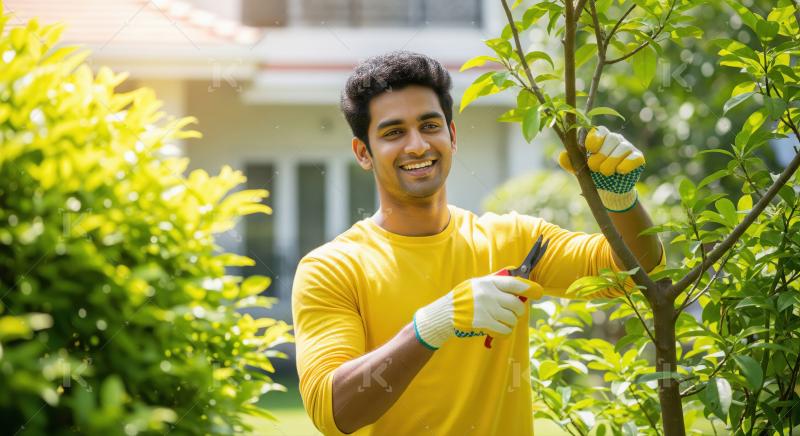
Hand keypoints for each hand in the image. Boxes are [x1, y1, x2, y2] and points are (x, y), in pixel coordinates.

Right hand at [412, 274, 542, 349]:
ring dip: (510, 323)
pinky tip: (497, 331)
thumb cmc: (463, 298)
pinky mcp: (482, 323)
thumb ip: (495, 282)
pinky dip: (504, 333)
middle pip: (517, 305)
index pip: (515, 284)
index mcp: (489, 282)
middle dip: (518, 312)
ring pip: (512, 319)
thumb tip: (517, 278)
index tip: (539, 292)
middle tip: (511, 313)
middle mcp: (489, 294)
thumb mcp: (477, 284)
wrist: (444, 313)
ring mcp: (486, 309)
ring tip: (500, 322)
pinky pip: (504, 330)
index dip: (530, 288)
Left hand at [558, 126, 644, 211]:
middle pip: (611, 138)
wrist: (608, 190)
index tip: (590, 150)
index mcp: (600, 138)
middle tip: (595, 167)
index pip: (599, 130)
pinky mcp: (638, 157)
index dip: (594, 138)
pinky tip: (620, 171)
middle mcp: (615, 139)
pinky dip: (626, 164)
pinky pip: (634, 157)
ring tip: (605, 172)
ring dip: (612, 161)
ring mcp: (628, 147)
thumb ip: (571, 162)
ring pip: (622, 147)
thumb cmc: (593, 175)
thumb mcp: (580, 169)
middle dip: (602, 154)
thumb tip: (563, 156)